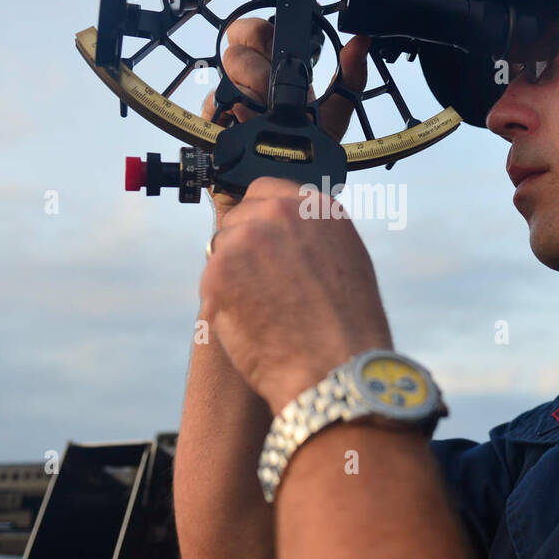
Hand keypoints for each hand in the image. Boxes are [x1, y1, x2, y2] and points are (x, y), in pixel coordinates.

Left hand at [199, 176, 392, 413]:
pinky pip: (210, 281)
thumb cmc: (348, 327)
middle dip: (243, 248)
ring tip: (262, 310)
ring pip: (220, 248)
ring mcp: (246, 239)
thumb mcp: (345, 260)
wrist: (336, 368)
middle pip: (238, 218)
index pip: (266, 191)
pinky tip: (250, 324)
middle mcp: (279, 213)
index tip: (261, 241)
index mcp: (315, 206)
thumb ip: (310, 235)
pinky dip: (222, 302)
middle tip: (261, 286)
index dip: (260, 219)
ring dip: (231, 274)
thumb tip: (283, 233)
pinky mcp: (218, 271)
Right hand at [200, 18, 371, 221]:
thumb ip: (351, 78)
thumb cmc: (305, 156)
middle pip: (235, 51)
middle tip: (271, 93)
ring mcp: (226, 106)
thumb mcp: (334, 116)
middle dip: (257, 69)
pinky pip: (211, 106)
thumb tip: (361, 42)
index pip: (254, 33)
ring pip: (223, 76)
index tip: (274, 51)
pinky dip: (229, 113)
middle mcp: (246, 85)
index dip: (259, 33)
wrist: (284, 195)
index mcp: (272, 74)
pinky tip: (244, 124)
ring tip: (262, 115)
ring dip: (247, 92)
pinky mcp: (211, 127)